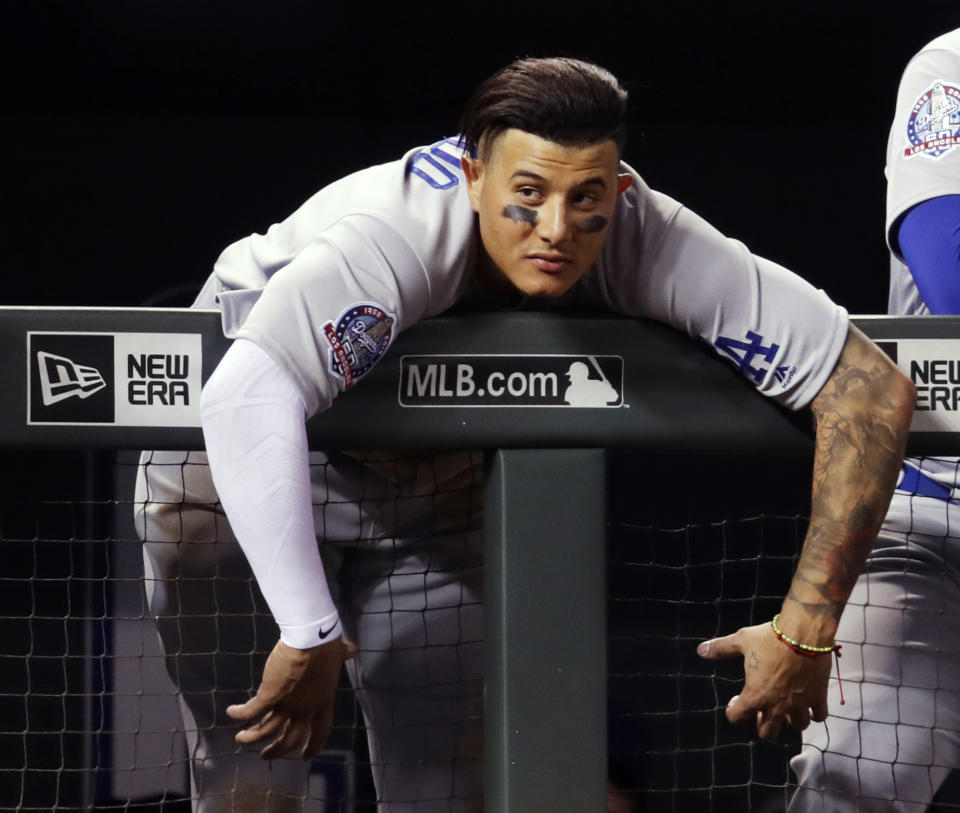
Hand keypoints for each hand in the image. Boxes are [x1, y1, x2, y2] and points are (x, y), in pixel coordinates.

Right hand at [227, 637, 356, 758]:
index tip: (306, 756)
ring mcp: (286, 705)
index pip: (321, 732)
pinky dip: (240, 713)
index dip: (314, 746)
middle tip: (268, 755)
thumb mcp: (338, 654)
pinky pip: (251, 711)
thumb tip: (352, 649)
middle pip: (291, 739)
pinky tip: (232, 711)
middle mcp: (305, 709)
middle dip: (278, 750)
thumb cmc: (326, 646)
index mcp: (324, 702)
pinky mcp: (269, 696)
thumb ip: (344, 654)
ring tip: (242, 738)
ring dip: (253, 737)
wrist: (310, 639)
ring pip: (266, 731)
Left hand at [697, 622, 831, 739]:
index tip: (735, 701)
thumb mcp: (741, 640)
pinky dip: (814, 713)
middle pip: (768, 733)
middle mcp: (777, 706)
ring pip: (795, 727)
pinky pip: (819, 716)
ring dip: (789, 721)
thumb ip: (720, 648)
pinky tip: (809, 705)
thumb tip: (700, 650)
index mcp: (755, 695)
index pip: (737, 717)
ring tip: (786, 709)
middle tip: (761, 709)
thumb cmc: (770, 638)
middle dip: (763, 724)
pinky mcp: (818, 697)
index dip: (733, 711)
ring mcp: (799, 704)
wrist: (803, 633)